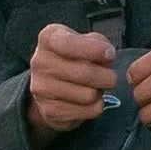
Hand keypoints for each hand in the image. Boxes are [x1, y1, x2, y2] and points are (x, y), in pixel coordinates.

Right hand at [26, 22, 116, 140]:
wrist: (54, 86)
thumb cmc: (76, 57)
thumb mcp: (87, 41)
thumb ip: (99, 43)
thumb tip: (107, 55)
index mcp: (48, 38)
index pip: (69, 44)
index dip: (94, 50)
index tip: (110, 54)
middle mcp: (39, 62)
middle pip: (84, 73)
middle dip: (107, 76)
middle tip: (111, 77)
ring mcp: (41, 88)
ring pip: (88, 94)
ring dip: (100, 92)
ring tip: (95, 87)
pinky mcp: (49, 110)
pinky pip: (87, 111)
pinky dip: (96, 106)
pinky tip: (89, 100)